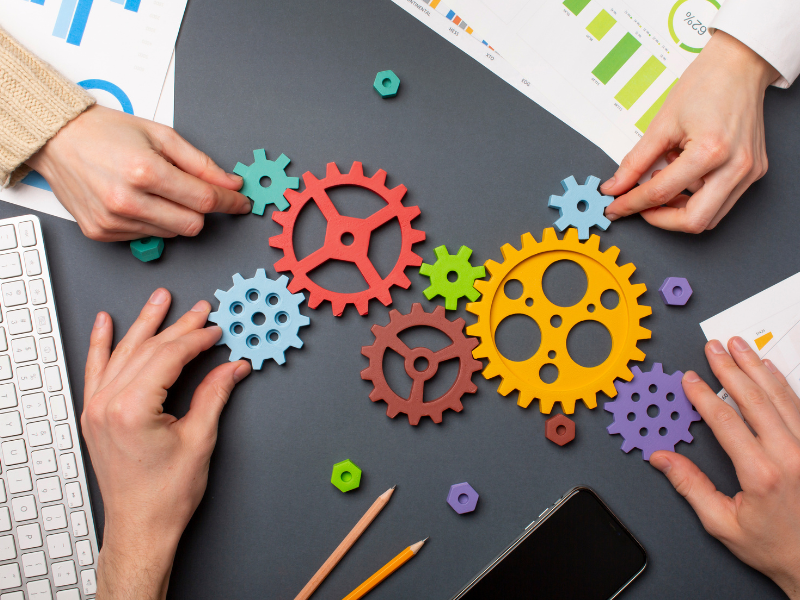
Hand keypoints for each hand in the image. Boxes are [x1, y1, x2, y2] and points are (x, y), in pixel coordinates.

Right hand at [26, 105, 251, 240]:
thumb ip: (201, 164)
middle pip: (192, 224)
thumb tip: (231, 184)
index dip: (230, 203)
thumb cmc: (106, 132)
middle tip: (193, 191)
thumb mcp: (162, 135)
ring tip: (155, 189)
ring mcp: (113, 221)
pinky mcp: (101, 233)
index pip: (204, 200)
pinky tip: (137, 200)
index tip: (241, 204)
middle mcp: (127, 201)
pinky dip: (151, 221)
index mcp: (145, 171)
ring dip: (175, 215)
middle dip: (201, 209)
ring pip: (171, 233)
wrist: (57, 139)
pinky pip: (146, 236)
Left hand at [81, 289, 250, 598]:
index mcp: (133, 409)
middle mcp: (108, 404)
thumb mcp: (199, 440)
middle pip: (147, 349)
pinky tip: (105, 324)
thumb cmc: (165, 495)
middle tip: (199, 309)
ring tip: (159, 300)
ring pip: (123, 353)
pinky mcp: (95, 415)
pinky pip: (96, 370)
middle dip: (177, 326)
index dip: (197, 339)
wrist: (140, 526)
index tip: (216, 330)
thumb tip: (232, 368)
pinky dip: (101, 344)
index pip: (169, 356)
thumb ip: (214, 394)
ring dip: (143, 324)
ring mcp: (97, 408)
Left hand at [601, 31, 778, 232]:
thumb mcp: (662, 124)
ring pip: (710, 217)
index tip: (616, 207)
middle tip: (640, 206)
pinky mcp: (754, 171)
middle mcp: (736, 166)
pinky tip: (684, 175)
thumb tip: (615, 187)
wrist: (739, 65)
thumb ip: (635, 162)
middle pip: (695, 221)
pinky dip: (697, 198)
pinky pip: (721, 201)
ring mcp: (749, 172)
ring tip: (664, 182)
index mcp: (711, 151)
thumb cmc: (705, 85)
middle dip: (661, 219)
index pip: (662, 193)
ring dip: (680, 210)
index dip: (633, 204)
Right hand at [650, 337, 799, 598]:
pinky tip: (770, 369)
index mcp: (762, 473)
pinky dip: (783, 383)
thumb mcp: (722, 523)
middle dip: (731, 368)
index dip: (704, 396)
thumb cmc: (776, 546)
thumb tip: (662, 459)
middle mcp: (790, 455)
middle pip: (755, 398)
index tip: (690, 379)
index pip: (726, 421)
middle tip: (715, 347)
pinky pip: (799, 406)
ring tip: (740, 345)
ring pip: (781, 395)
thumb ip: (690, 486)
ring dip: (758, 366)